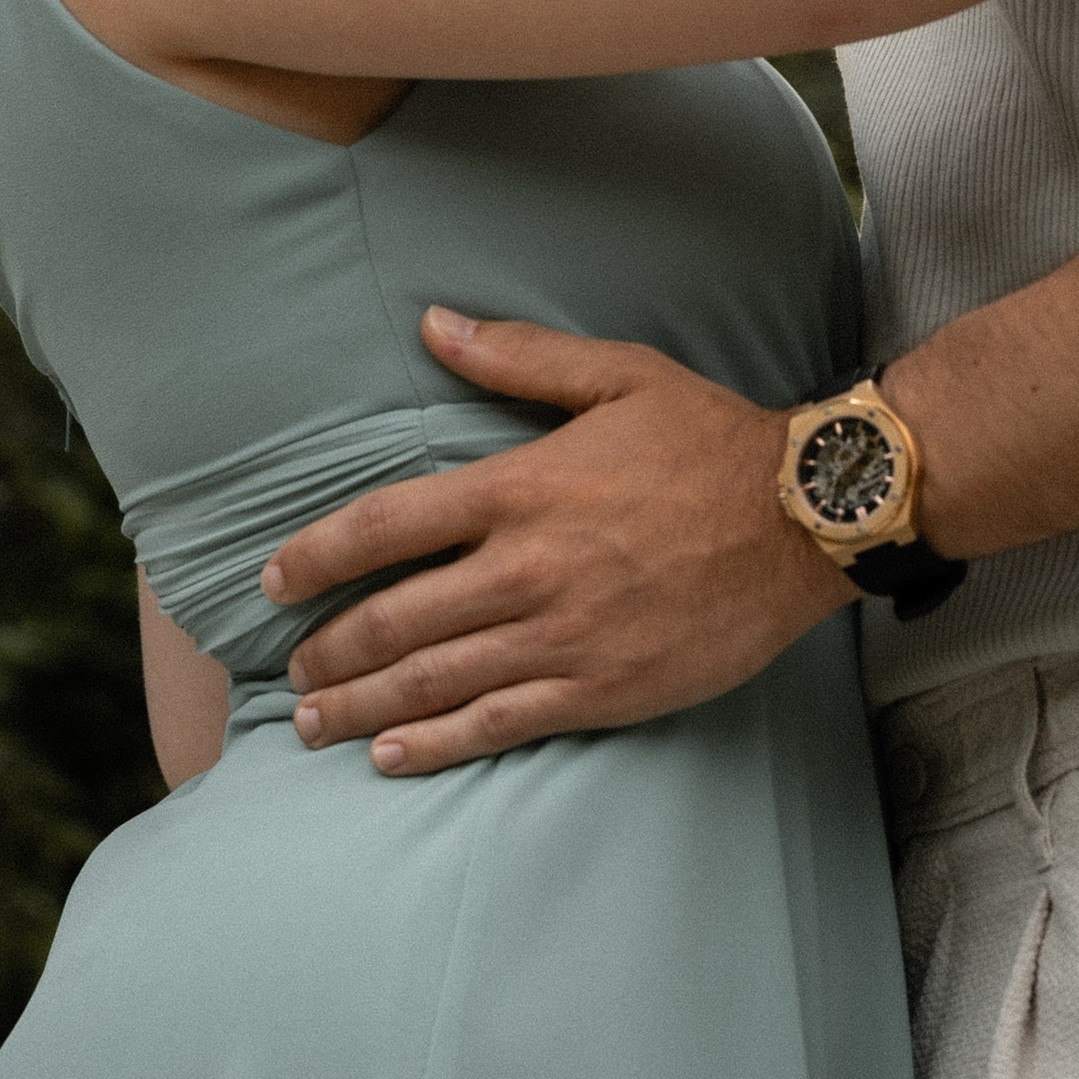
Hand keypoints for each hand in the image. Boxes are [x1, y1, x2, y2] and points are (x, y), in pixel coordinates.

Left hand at [262, 309, 852, 774]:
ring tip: (313, 721)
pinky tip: (391, 755)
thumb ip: (516, 356)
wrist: (804, 519)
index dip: (318, 554)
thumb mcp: (618, 374)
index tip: (275, 576)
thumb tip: (431, 323)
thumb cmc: (710, 440)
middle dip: (329, 648)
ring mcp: (564, 636)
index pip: (388, 524)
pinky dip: (435, 743)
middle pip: (396, 617)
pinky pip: (498, 724)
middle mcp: (530, 567)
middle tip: (290, 668)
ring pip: (435, 679)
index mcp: (524, 487)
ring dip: (362, 705)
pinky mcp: (601, 689)